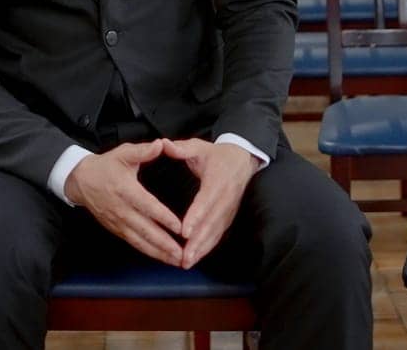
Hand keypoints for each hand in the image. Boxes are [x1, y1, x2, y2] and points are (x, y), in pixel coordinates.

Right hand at [64, 140, 184, 266]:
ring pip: (140, 241)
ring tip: (177, 260)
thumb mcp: (123, 153)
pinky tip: (163, 257)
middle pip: (145, 230)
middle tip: (183, 253)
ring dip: (159, 252)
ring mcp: (118, 222)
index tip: (180, 227)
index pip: (147, 206)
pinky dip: (149, 252)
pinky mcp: (116, 229)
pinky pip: (134, 243)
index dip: (163, 217)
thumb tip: (162, 144)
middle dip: (165, 243)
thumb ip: (143, 150)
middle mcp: (122, 210)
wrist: (80, 181)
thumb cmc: (105, 166)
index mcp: (125, 190)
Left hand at [163, 138, 258, 268]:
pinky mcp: (228, 217)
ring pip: (215, 232)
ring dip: (201, 249)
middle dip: (197, 241)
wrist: (242, 159)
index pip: (206, 201)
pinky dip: (207, 247)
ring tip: (186, 262)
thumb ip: (181, 148)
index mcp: (217, 181)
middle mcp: (225, 199)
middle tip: (183, 256)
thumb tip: (164, 144)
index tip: (185, 231)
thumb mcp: (199, 147)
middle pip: (211, 223)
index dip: (196, 217)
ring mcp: (228, 210)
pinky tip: (195, 258)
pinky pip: (218, 234)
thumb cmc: (216, 155)